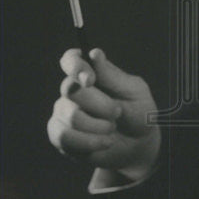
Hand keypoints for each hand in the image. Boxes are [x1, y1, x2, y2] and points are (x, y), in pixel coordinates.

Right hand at [47, 47, 161, 177]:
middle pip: (70, 89)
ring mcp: (63, 112)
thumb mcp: (134, 92)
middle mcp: (72, 90)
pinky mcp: (60, 135)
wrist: (137, 144)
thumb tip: (94, 53)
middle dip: (100, 105)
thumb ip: (112, 76)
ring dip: (98, 126)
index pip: (70, 60)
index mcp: (90, 73)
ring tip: (112, 128)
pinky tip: (105, 142)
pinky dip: (89, 142)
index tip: (90, 80)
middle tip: (118, 112)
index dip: (75, 66)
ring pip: (70, 116)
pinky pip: (64, 137)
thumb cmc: (137, 112)